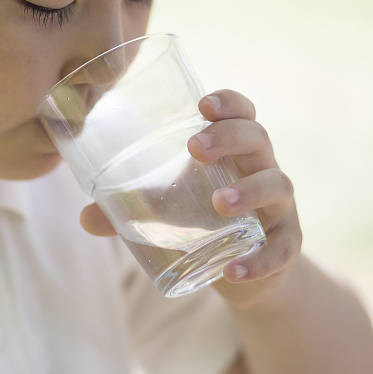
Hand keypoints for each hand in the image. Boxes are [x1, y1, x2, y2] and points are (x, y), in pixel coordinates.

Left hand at [79, 89, 301, 310]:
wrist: (243, 270)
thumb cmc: (204, 221)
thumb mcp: (167, 211)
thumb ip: (129, 209)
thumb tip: (86, 216)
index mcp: (235, 151)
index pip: (242, 113)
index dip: (229, 103)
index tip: (202, 104)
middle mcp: (262, 170)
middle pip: (258, 138)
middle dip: (229, 137)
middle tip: (195, 147)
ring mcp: (279, 208)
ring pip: (276, 186)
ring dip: (249, 191)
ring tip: (218, 203)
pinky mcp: (286, 245)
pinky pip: (282, 249)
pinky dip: (260, 259)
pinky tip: (233, 269)